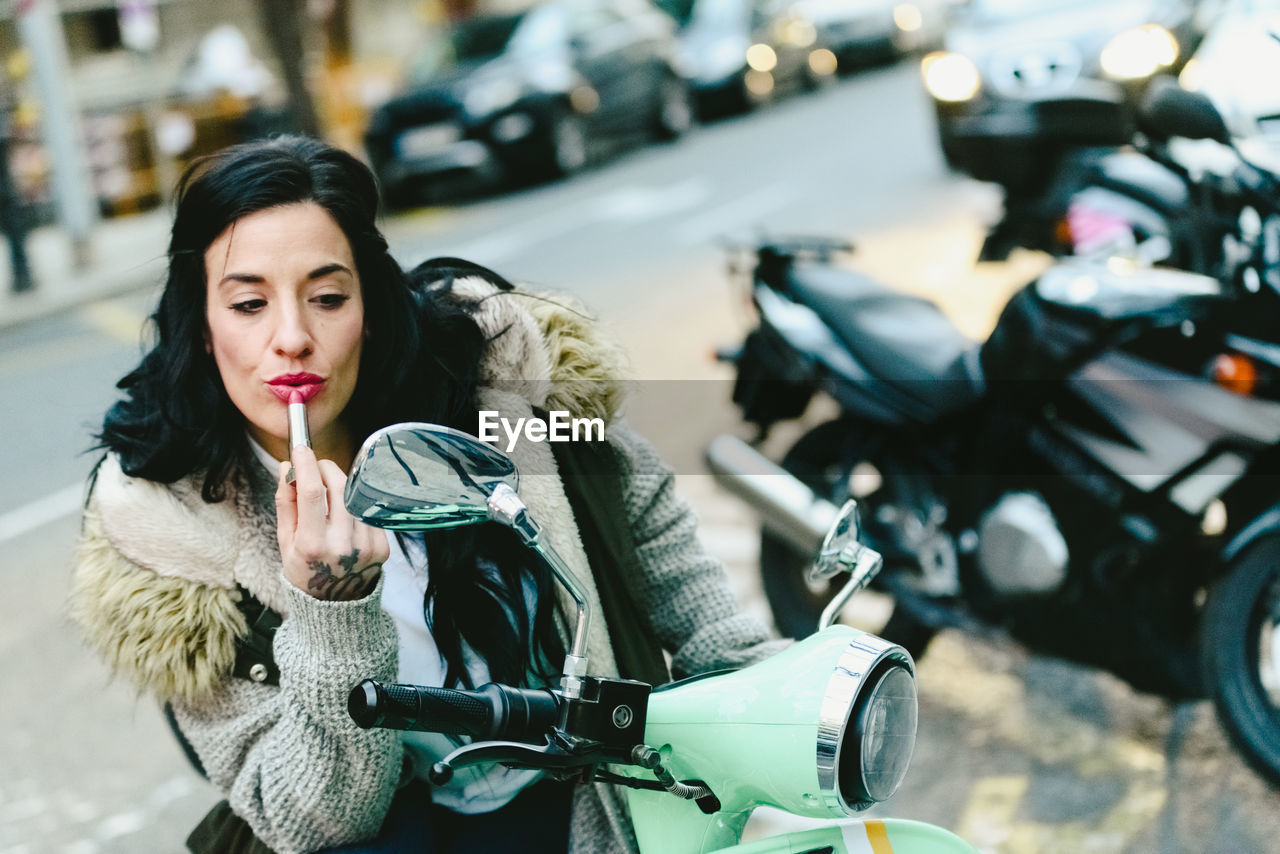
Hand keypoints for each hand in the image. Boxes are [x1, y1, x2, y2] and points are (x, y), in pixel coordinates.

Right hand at [276, 446, 388, 600]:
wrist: (334, 605)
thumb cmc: (304, 570)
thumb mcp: (285, 541)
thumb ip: (286, 503)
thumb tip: (287, 468)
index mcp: (313, 545)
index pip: (312, 492)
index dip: (306, 464)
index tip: (300, 449)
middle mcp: (343, 545)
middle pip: (339, 487)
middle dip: (326, 469)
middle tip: (316, 466)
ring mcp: (367, 546)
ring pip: (356, 496)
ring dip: (341, 485)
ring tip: (329, 493)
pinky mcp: (383, 547)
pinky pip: (368, 511)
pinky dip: (355, 505)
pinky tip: (345, 515)